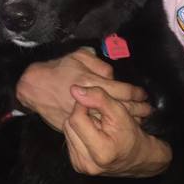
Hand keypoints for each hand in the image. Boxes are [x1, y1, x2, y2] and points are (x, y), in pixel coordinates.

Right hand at [16, 48, 150, 130]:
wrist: (35, 87)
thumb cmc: (57, 69)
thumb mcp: (77, 56)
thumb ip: (98, 63)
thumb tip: (111, 74)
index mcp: (92, 81)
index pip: (121, 90)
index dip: (136, 93)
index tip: (144, 94)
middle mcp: (91, 100)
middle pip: (120, 108)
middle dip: (137, 110)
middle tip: (149, 110)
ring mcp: (85, 114)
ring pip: (112, 120)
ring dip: (127, 120)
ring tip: (140, 120)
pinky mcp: (78, 124)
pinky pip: (100, 127)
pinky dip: (111, 126)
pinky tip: (119, 126)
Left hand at [63, 85, 171, 177]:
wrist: (136, 156)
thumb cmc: (130, 133)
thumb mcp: (119, 110)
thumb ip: (98, 98)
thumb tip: (74, 90)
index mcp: (100, 151)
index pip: (76, 118)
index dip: (83, 105)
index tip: (94, 103)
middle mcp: (87, 163)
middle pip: (69, 124)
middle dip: (81, 114)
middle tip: (97, 116)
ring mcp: (81, 166)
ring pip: (67, 130)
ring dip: (79, 123)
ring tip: (96, 125)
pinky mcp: (78, 165)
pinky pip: (70, 139)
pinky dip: (78, 132)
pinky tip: (91, 132)